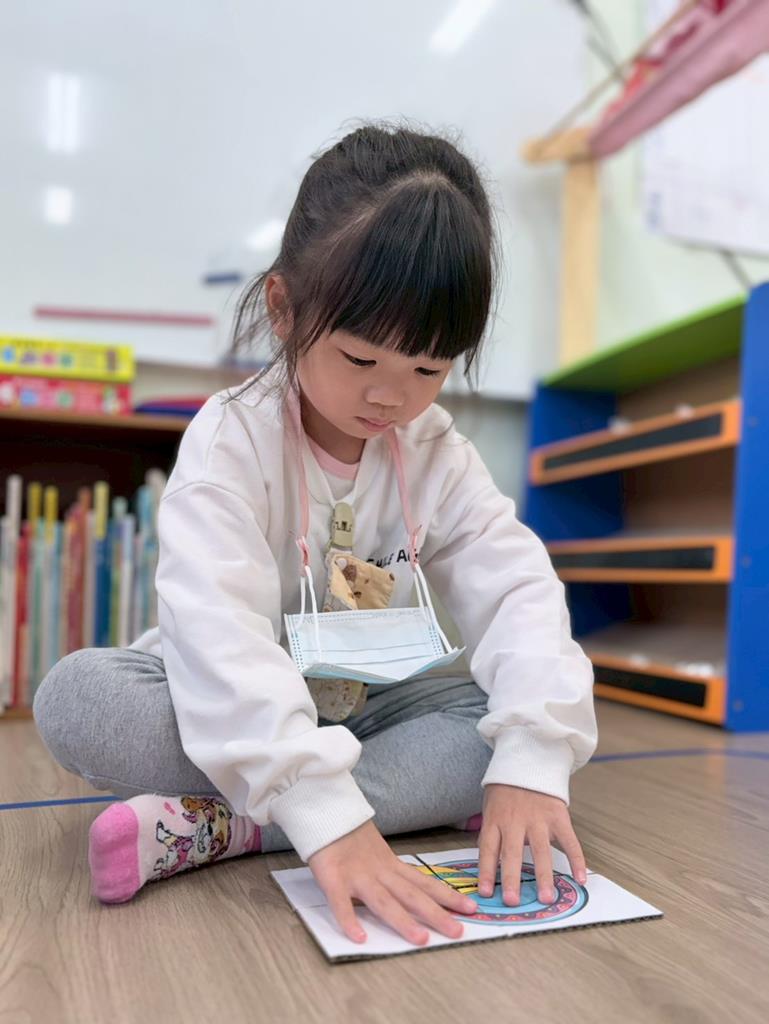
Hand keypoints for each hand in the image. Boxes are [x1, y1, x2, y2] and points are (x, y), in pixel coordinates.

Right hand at [308, 820, 477, 945]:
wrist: (325, 810)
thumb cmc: (349, 834)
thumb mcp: (376, 851)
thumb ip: (392, 870)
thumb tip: (414, 891)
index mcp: (390, 865)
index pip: (424, 882)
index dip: (447, 896)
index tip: (471, 908)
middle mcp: (379, 872)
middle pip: (411, 895)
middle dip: (436, 914)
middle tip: (458, 932)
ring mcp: (356, 876)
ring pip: (383, 901)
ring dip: (402, 921)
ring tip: (421, 939)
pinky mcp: (332, 878)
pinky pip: (340, 903)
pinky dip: (349, 920)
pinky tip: (359, 938)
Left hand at [478, 784, 586, 905]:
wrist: (528, 759)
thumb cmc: (506, 789)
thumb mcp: (490, 806)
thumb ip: (491, 833)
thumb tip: (488, 865)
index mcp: (495, 819)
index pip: (488, 848)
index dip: (485, 871)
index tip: (485, 893)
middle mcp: (515, 821)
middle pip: (512, 852)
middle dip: (512, 878)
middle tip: (512, 901)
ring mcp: (538, 818)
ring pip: (541, 851)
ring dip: (544, 876)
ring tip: (547, 898)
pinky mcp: (558, 816)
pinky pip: (569, 841)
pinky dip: (577, 860)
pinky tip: (581, 879)